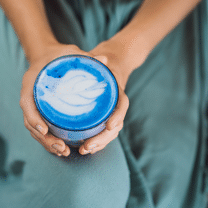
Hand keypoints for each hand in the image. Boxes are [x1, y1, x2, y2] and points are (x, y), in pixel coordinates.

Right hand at [19, 43, 92, 156]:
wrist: (48, 56)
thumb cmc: (58, 55)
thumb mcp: (70, 53)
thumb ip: (85, 56)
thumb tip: (105, 60)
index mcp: (31, 82)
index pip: (27, 103)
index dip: (34, 118)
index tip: (44, 130)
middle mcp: (29, 96)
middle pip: (30, 122)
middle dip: (44, 138)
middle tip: (61, 148)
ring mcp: (33, 105)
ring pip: (34, 129)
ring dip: (46, 143)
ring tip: (63, 152)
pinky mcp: (39, 112)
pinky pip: (40, 129)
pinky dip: (48, 140)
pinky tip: (61, 148)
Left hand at [79, 39, 135, 154]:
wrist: (110, 65)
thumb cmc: (102, 62)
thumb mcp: (99, 58)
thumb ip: (99, 58)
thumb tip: (102, 57)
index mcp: (117, 90)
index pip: (122, 104)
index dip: (117, 116)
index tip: (109, 126)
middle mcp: (116, 104)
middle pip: (116, 124)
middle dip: (103, 138)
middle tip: (87, 147)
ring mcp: (111, 112)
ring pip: (110, 132)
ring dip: (99, 143)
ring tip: (84, 150)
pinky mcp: (103, 117)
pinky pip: (102, 132)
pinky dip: (96, 141)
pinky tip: (84, 148)